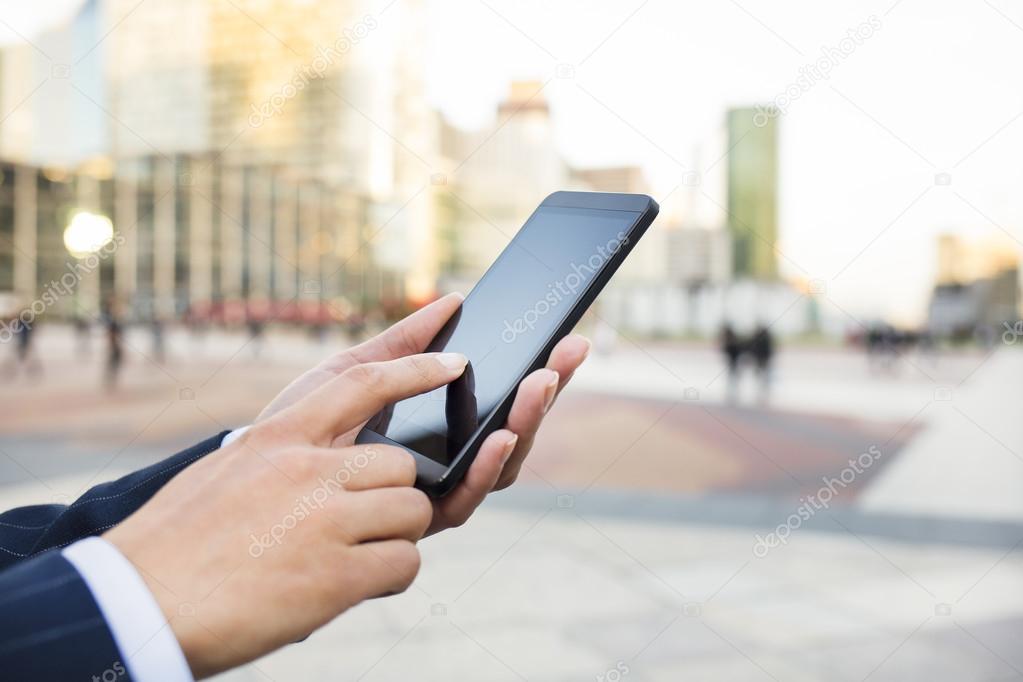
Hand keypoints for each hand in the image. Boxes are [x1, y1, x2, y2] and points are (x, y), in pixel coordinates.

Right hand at [104, 352, 469, 677]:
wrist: (133, 604)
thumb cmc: (174, 541)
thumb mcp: (224, 469)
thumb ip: (278, 454)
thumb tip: (321, 454)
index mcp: (278, 438)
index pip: (364, 383)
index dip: (417, 368)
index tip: (454, 360)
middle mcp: (307, 472)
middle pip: (401, 464)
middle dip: (395, 494)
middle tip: (364, 522)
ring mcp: (324, 523)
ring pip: (412, 512)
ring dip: (394, 537)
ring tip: (351, 558)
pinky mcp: (335, 579)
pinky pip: (404, 564)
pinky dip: (389, 577)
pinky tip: (352, 586)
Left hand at [256, 293, 589, 534]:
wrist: (249, 476)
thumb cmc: (299, 424)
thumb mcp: (354, 370)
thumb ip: (403, 343)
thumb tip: (453, 300)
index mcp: (437, 425)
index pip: (500, 399)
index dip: (537, 372)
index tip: (565, 337)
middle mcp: (444, 461)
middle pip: (512, 429)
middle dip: (545, 392)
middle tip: (568, 352)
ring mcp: (434, 492)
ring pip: (500, 464)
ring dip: (526, 423)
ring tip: (540, 385)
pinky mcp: (417, 522)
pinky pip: (466, 497)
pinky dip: (486, 467)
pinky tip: (499, 436)